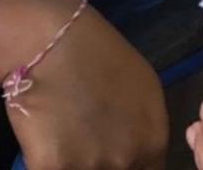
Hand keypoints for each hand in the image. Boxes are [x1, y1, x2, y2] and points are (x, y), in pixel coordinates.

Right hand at [7, 0, 167, 168]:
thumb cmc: (102, 60)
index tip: (118, 159)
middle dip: (104, 167)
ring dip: (77, 164)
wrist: (56, 43)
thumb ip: (146, 133)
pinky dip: (48, 163)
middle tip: (90, 140)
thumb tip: (142, 160)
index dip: (133, 168)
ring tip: (70, 137)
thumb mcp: (145, 92)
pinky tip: (48, 144)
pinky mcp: (52, 168)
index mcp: (154, 141)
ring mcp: (90, 166)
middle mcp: (127, 158)